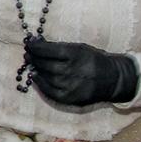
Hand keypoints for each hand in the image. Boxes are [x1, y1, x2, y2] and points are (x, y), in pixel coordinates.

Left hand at [23, 37, 140, 106]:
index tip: (29, 43)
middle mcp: (74, 71)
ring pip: (47, 77)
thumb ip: (60, 47)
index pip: (50, 50)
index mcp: (77, 55)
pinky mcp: (71, 98)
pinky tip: (35, 76)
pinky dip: (40, 84)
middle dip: (34, 58)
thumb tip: (37, 43)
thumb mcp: (80, 48)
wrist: (113, 79)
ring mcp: (72, 86)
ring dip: (36, 69)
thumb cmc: (93, 60)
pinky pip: (50, 92)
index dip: (36, 47)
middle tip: (28, 54)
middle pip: (46, 64)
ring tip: (31, 63)